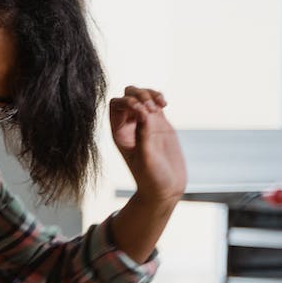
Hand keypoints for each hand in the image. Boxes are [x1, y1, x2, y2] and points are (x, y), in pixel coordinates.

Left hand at [108, 86, 186, 204]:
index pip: (116, 105)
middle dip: (139, 94)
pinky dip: (159, 97)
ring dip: (150, 93)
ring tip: (161, 104)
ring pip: (142, 96)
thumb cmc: (151, 178)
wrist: (166, 189)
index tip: (143, 111)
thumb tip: (144, 112)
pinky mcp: (160, 124)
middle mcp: (130, 126)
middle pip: (127, 95)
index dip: (127, 101)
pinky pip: (155, 103)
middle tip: (153, 108)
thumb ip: (143, 136)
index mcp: (119, 133)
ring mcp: (145, 123)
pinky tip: (165, 104)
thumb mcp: (146, 158)